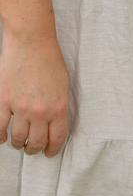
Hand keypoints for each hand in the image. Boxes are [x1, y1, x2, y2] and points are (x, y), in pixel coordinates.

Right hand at [0, 32, 69, 157]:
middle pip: (36, 143)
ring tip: (18, 141)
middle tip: (32, 148)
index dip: (52, 150)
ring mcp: (20, 108)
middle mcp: (40, 112)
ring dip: (18, 143)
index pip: (56, 138)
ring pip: (18, 138)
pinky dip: (0, 136)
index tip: (48, 153)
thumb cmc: (49, 61)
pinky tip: (2, 136)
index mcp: (58, 107)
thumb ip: (58, 106)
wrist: (31, 43)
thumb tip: (53, 125)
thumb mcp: (63, 85)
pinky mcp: (3, 101)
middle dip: (34, 149)